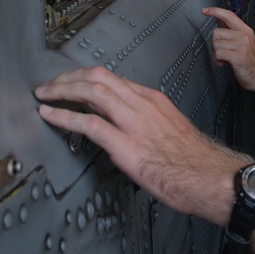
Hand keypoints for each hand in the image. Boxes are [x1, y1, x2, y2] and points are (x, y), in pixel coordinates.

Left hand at [35, 66, 247, 221]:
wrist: (209, 176)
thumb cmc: (194, 159)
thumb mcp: (171, 128)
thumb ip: (148, 121)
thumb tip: (128, 125)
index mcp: (154, 100)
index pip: (114, 79)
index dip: (87, 79)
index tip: (73, 83)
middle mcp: (142, 105)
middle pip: (99, 77)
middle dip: (69, 77)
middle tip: (51, 85)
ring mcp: (133, 123)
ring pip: (92, 91)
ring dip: (63, 90)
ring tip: (45, 95)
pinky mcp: (125, 144)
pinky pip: (88, 123)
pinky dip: (65, 116)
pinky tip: (50, 115)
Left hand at [204, 6, 254, 93]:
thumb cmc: (249, 59)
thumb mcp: (242, 40)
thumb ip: (230, 29)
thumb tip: (219, 18)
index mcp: (245, 30)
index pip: (229, 15)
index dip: (215, 11)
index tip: (205, 10)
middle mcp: (244, 35)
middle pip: (216, 32)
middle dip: (216, 43)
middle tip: (224, 51)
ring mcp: (242, 46)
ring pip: (216, 44)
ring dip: (217, 53)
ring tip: (226, 58)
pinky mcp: (238, 56)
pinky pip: (218, 53)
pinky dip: (218, 60)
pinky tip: (225, 63)